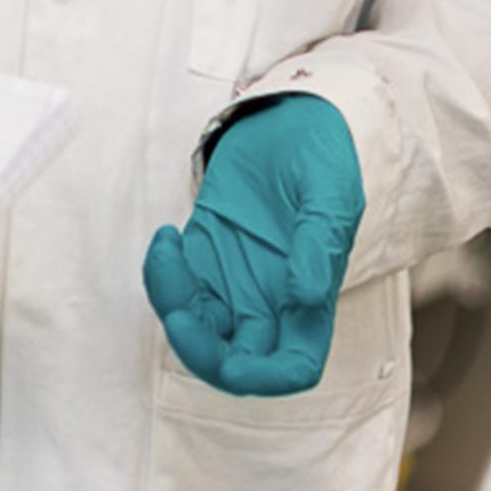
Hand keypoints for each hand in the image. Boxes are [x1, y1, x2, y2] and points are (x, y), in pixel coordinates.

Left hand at [143, 94, 364, 395]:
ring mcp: (234, 279)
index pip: (295, 364)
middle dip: (201, 352)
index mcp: (312, 294)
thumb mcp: (329, 188)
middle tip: (180, 314)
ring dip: (173, 306)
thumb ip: (317, 242)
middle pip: (236, 360)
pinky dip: (161, 274)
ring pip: (197, 328)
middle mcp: (271, 298)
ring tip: (168, 249)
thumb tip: (304, 298)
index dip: (266, 378)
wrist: (289, 112)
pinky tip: (166, 235)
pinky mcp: (203, 254)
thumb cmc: (320, 149)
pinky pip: (176, 287)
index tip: (234, 362)